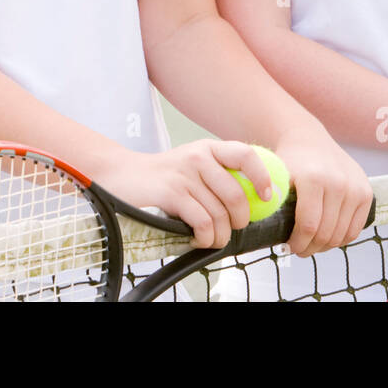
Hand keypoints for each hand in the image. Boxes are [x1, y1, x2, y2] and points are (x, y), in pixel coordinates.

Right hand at [91, 140, 278, 248]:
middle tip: (231, 230)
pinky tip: (196, 238)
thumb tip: (254, 202)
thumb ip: (217, 175)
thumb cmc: (162, 178)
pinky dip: (204, 238)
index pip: (246, 155)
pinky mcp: (171, 193)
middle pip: (236, 196)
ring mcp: (184, 174)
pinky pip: (202, 223)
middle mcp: (198, 156)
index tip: (266, 198)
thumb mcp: (192, 165)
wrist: (121, 176)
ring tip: (210, 239)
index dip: (262, 177)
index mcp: (208, 148)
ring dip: (219, 236)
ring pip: (219, 214)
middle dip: (240, 221)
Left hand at [272, 132, 373, 257]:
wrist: (310, 140)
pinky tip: (327, 237)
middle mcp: (338, 183)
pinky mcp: (366, 193)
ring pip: (341, 235)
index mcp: (314, 179)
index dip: (298, 243)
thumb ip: (271, 200)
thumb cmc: (290, 162)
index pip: (308, 226)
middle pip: (325, 233)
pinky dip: (341, 239)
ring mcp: (355, 188)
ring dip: (325, 246)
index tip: (289, 248)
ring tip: (312, 244)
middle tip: (299, 250)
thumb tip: (268, 229)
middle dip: (310, 248)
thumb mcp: (276, 176)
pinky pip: (354, 230)